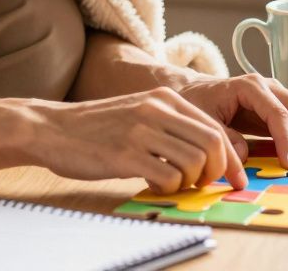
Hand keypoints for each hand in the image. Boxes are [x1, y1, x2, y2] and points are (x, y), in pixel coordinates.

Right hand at [29, 87, 247, 193]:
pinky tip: (153, 185)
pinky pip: (168, 177)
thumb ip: (170, 126)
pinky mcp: (125, 154)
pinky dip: (168, 189)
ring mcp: (141, 131)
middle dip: (217, 171)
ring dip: (189, 181)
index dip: (231, 158)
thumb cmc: (97, 127)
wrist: (53, 128)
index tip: (234, 179)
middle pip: (212, 144)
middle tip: (203, 184)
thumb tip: (208, 155)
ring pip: (195, 161)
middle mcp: (157, 110)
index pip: (214, 128)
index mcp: (164, 98)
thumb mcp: (139, 113)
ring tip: (172, 182)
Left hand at [177, 73, 287, 169]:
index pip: (278, 113)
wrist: (192, 91)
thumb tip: (245, 156)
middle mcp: (269, 87)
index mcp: (250, 87)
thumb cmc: (196, 103)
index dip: (286, 140)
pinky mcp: (278, 109)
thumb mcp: (204, 122)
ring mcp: (276, 96)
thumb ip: (224, 138)